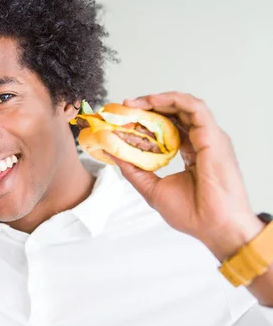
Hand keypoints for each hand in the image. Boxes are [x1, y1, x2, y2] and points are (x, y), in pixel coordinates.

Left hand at [111, 92, 264, 260]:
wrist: (212, 226)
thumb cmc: (190, 213)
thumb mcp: (152, 188)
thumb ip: (134, 170)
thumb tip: (112, 153)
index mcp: (190, 153)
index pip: (168, 128)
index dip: (147, 121)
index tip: (124, 120)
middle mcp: (201, 142)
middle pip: (174, 114)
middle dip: (148, 107)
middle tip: (125, 106)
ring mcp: (209, 137)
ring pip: (184, 106)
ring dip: (158, 100)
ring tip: (134, 103)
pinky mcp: (213, 136)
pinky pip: (194, 107)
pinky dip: (172, 100)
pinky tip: (152, 102)